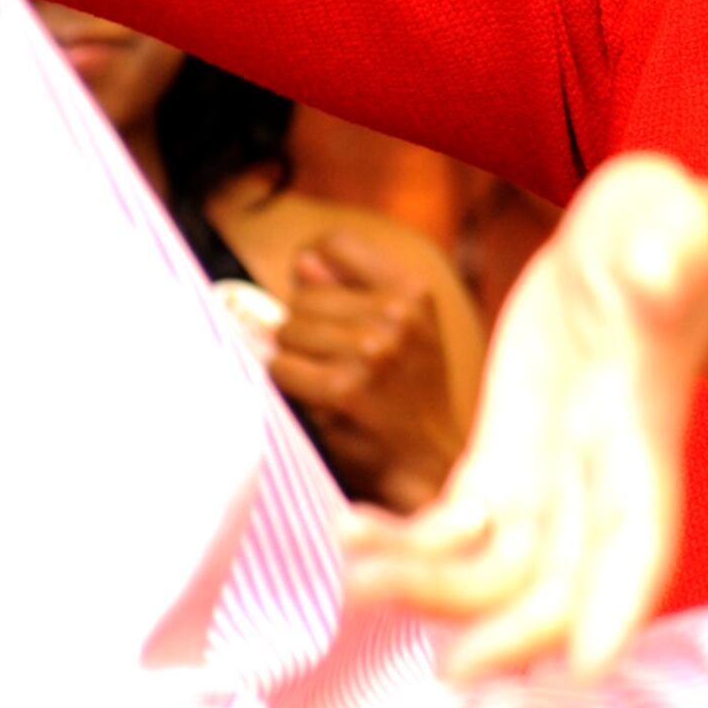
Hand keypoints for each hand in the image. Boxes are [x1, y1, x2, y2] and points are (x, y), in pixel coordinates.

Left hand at [271, 227, 469, 512]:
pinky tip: (315, 399)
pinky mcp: (343, 389)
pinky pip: (280, 367)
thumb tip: (303, 259)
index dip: (313, 268)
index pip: (335, 244)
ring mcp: (371, 351)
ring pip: (287, 330)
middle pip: (303, 295)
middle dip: (305, 327)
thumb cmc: (411, 395)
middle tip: (332, 360)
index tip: (313, 292)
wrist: (428, 463)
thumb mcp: (403, 330)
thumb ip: (352, 288)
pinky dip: (287, 384)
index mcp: (414, 291)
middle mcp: (397, 315)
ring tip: (327, 379)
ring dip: (295, 357)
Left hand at [337, 153, 707, 681]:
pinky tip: (350, 533)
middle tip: (448, 666)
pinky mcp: (501, 465)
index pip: (643, 535)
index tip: (588, 665)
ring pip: (494, 573)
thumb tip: (660, 271)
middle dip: (509, 634)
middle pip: (562, 587)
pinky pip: (452, 533)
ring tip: (360, 578)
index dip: (620, 602)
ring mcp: (546, 483)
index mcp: (642, 436)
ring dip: (432, 594)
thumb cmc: (662, 235)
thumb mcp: (672, 228)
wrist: (631, 243)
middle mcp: (598, 483)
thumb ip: (669, 256)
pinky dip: (406, 548)